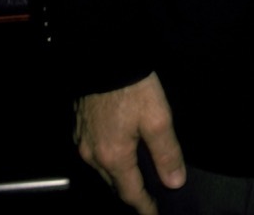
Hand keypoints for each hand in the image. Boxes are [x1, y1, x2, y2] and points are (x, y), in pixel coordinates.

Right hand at [74, 72, 185, 214]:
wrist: (105, 55)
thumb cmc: (133, 86)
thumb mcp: (158, 118)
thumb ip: (167, 152)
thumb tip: (175, 182)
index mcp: (114, 156)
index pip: (129, 193)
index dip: (144, 206)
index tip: (153, 214)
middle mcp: (93, 154)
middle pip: (113, 183)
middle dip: (129, 193)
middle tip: (145, 198)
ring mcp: (83, 140)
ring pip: (102, 169)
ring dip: (117, 176)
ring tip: (134, 177)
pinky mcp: (79, 126)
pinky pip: (94, 152)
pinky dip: (108, 158)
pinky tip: (118, 150)